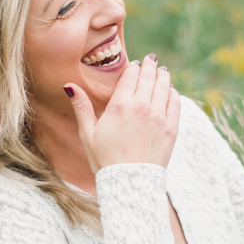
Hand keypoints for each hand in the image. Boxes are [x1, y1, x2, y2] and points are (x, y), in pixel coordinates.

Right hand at [65, 54, 181, 172]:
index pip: (130, 75)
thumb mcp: (88, 133)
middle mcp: (141, 106)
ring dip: (162, 76)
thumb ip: (81, 107)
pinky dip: (172, 93)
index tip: (135, 65)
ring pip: (164, 86)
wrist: (129, 183)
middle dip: (149, 66)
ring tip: (161, 71)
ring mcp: (158, 116)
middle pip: (148, 76)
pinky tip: (170, 91)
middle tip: (151, 60)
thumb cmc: (105, 159)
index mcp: (120, 105)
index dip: (133, 67)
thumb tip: (69, 86)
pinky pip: (175, 102)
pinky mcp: (171, 128)